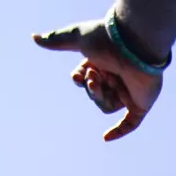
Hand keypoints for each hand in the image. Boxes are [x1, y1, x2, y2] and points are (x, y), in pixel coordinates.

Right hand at [33, 19, 162, 141]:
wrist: (134, 44)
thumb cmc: (107, 38)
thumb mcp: (77, 37)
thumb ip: (57, 40)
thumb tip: (34, 37)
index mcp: (103, 61)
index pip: (84, 78)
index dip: (79, 79)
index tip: (78, 76)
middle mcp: (116, 76)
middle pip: (94, 93)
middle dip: (91, 87)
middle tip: (94, 76)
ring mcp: (129, 91)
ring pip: (107, 106)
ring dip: (100, 96)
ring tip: (101, 82)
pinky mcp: (141, 103)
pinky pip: (130, 123)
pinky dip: (119, 130)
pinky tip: (105, 138)